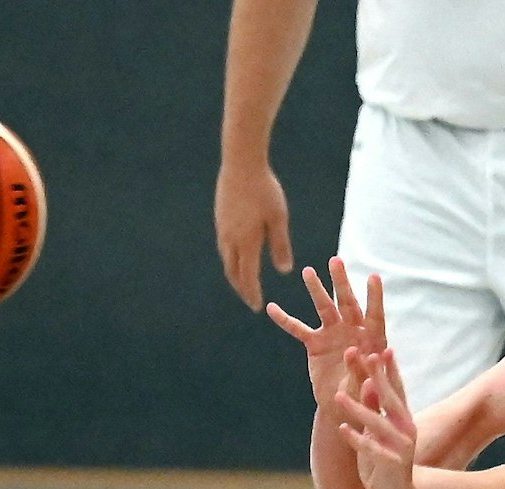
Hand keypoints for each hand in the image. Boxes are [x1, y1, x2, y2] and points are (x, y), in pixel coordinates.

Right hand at [215, 163, 292, 308]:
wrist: (241, 164)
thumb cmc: (265, 190)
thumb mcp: (278, 219)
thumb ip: (280, 245)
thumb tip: (284, 271)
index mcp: (246, 242)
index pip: (248, 277)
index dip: (252, 293)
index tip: (257, 306)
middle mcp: (230, 239)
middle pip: (233, 272)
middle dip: (241, 288)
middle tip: (250, 299)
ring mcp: (222, 228)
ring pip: (226, 259)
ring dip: (235, 274)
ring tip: (243, 281)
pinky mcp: (220, 218)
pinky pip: (224, 246)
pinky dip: (231, 258)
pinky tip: (238, 256)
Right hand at [265, 259, 387, 396]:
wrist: (343, 406)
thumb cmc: (361, 397)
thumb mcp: (364, 388)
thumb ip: (361, 371)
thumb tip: (353, 351)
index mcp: (372, 340)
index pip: (374, 315)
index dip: (374, 297)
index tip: (373, 277)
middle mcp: (353, 331)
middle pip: (348, 302)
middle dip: (342, 282)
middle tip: (336, 260)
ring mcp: (333, 334)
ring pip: (324, 308)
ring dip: (316, 290)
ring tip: (308, 271)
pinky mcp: (315, 344)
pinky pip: (298, 329)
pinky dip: (285, 320)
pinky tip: (270, 308)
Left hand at [332, 349, 419, 488]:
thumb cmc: (385, 464)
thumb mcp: (379, 433)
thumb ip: (375, 410)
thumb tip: (367, 383)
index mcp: (405, 420)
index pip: (398, 390)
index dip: (391, 370)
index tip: (383, 349)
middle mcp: (406, 430)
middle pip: (391, 399)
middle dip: (378, 377)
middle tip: (367, 357)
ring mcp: (400, 448)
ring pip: (377, 423)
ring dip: (357, 409)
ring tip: (337, 396)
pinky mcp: (390, 465)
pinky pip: (371, 449)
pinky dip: (356, 439)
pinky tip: (342, 430)